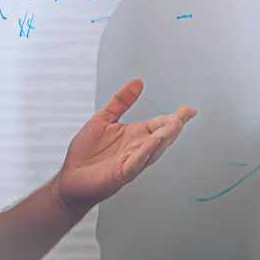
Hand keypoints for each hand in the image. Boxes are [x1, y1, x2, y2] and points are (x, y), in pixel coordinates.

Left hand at [53, 78, 195, 214]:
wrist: (69, 177)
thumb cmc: (86, 152)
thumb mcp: (103, 119)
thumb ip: (121, 102)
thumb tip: (138, 82)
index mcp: (135, 134)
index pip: (160, 123)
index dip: (175, 117)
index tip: (189, 110)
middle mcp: (137, 148)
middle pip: (162, 136)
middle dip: (174, 125)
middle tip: (185, 115)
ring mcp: (131, 162)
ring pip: (153, 149)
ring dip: (164, 137)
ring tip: (174, 124)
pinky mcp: (121, 173)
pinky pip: (136, 163)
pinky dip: (145, 153)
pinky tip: (152, 142)